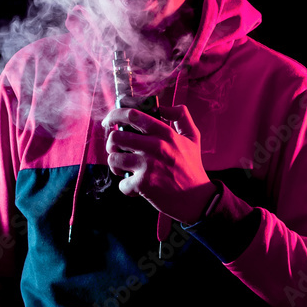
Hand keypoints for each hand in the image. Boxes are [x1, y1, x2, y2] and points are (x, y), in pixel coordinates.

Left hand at [102, 104, 217, 224]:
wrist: (197, 199)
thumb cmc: (192, 168)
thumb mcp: (193, 137)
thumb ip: (181, 117)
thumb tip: (164, 107)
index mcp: (165, 133)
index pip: (133, 115)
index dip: (115, 115)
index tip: (109, 121)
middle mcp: (156, 146)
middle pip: (116, 136)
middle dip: (111, 144)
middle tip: (116, 150)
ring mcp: (148, 165)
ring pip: (113, 158)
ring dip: (115, 165)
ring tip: (124, 169)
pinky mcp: (143, 184)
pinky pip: (122, 183)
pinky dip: (126, 187)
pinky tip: (136, 188)